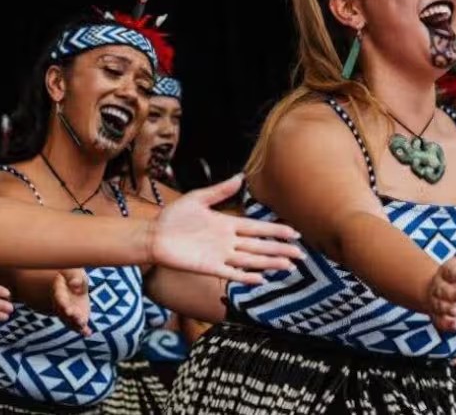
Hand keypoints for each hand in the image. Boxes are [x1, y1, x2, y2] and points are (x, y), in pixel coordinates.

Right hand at [52, 269, 91, 335]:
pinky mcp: (78, 318)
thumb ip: (74, 276)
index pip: (59, 299)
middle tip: (76, 317)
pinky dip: (84, 330)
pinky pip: (79, 326)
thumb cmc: (72, 276)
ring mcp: (69, 313)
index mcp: (59, 292)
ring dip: (76, 324)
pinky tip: (88, 333)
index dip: (63, 304)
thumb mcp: (73, 271)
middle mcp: (62, 305)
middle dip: (70, 315)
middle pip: (64, 312)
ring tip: (83, 324)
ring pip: (71, 321)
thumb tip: (75, 283)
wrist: (72, 285)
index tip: (68, 310)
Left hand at [149, 175, 303, 283]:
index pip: (256, 228)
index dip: (275, 230)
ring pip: (250, 260)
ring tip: (288, 266)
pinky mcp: (209, 267)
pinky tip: (261, 279)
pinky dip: (245, 276)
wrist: (154, 235)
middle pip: (259, 246)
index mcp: (227, 224)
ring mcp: (220, 255)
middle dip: (279, 250)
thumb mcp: (198, 198)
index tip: (294, 232)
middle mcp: (227, 241)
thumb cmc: (174, 217)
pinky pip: (231, 273)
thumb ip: (220, 191)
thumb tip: (240, 177)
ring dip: (269, 263)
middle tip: (301, 255)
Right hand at [427, 255, 455, 331]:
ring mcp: (435, 301)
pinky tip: (455, 326)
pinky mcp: (436, 315)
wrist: (435, 288)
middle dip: (454, 294)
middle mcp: (438, 286)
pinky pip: (438, 320)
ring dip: (448, 309)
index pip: (451, 272)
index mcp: (445, 272)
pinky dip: (445, 324)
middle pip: (443, 290)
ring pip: (439, 305)